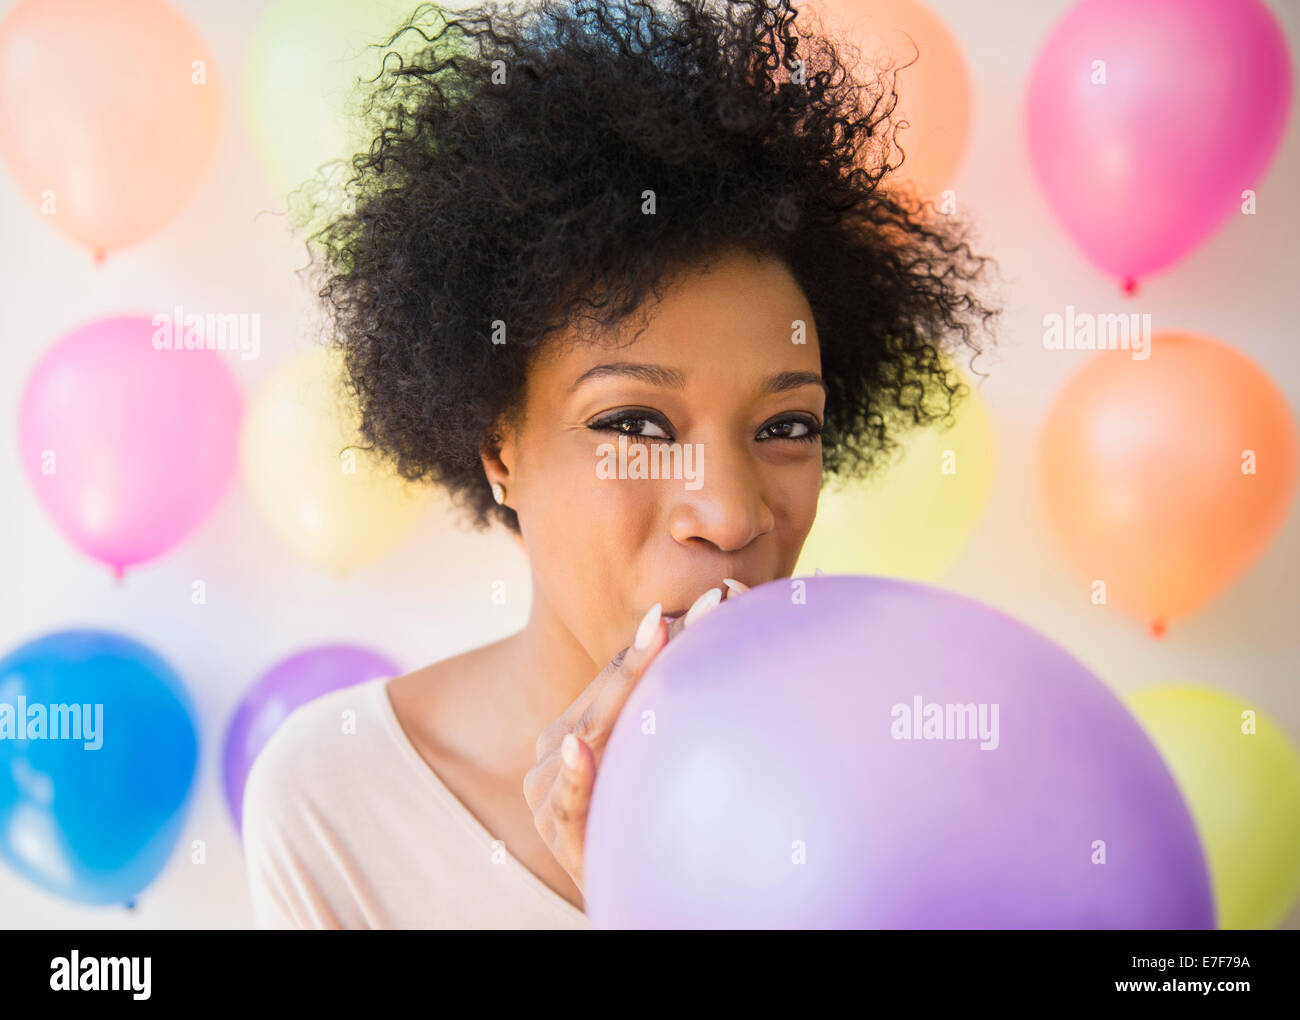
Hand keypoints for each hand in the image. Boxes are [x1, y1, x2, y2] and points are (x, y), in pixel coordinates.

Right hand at [523, 580, 745, 893]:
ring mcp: (550, 789)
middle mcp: (559, 748)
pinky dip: (575, 777)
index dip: (660, 635)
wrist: (644, 894)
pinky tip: (582, 749)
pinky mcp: (557, 832)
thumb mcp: (655, 757)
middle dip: (655, 646)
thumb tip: (723, 632)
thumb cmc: (651, 818)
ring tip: (657, 637)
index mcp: (580, 723)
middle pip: (608, 692)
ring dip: (623, 689)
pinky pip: (567, 802)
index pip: (621, 671)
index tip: (715, 597)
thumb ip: (666, 708)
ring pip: (587, 732)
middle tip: (709, 603)